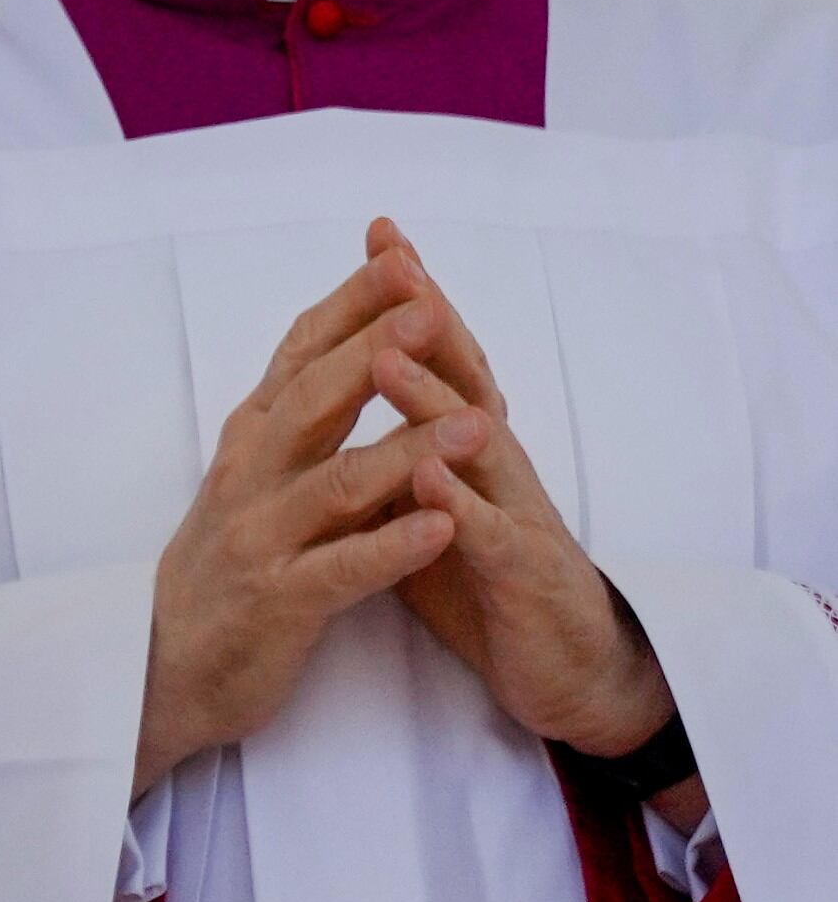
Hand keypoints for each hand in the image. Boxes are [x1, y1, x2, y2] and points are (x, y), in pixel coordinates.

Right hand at [135, 250, 473, 794]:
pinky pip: (344, 568)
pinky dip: (395, 545)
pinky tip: (444, 525)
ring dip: (412, 450)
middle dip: (376, 349)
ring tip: (478, 424)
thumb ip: (300, 428)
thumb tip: (355, 359)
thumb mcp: (252, 481)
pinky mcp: (280, 600)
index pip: (300, 355)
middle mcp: (249, 474)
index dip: (351, 307)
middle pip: (315, 398)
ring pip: (341, 482)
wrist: (165, 664)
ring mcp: (261, 536)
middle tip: (432, 303)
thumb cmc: (224, 567)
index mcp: (249, 439)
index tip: (402, 259)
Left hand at [356, 220, 687, 788]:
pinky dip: (460, 507)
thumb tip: (337, 382)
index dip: (409, 299)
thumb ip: (393, 439)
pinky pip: (488, 537)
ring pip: (476, 447)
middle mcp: (494, 464)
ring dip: (432, 400)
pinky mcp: (522, 576)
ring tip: (387, 356)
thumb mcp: (429, 494)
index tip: (378, 234)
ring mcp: (515, 514)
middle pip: (463, 378)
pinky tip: (429, 477)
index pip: (437, 356)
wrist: (563, 667)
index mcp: (466, 443)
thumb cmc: (482, 571)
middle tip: (394, 259)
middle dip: (428, 319)